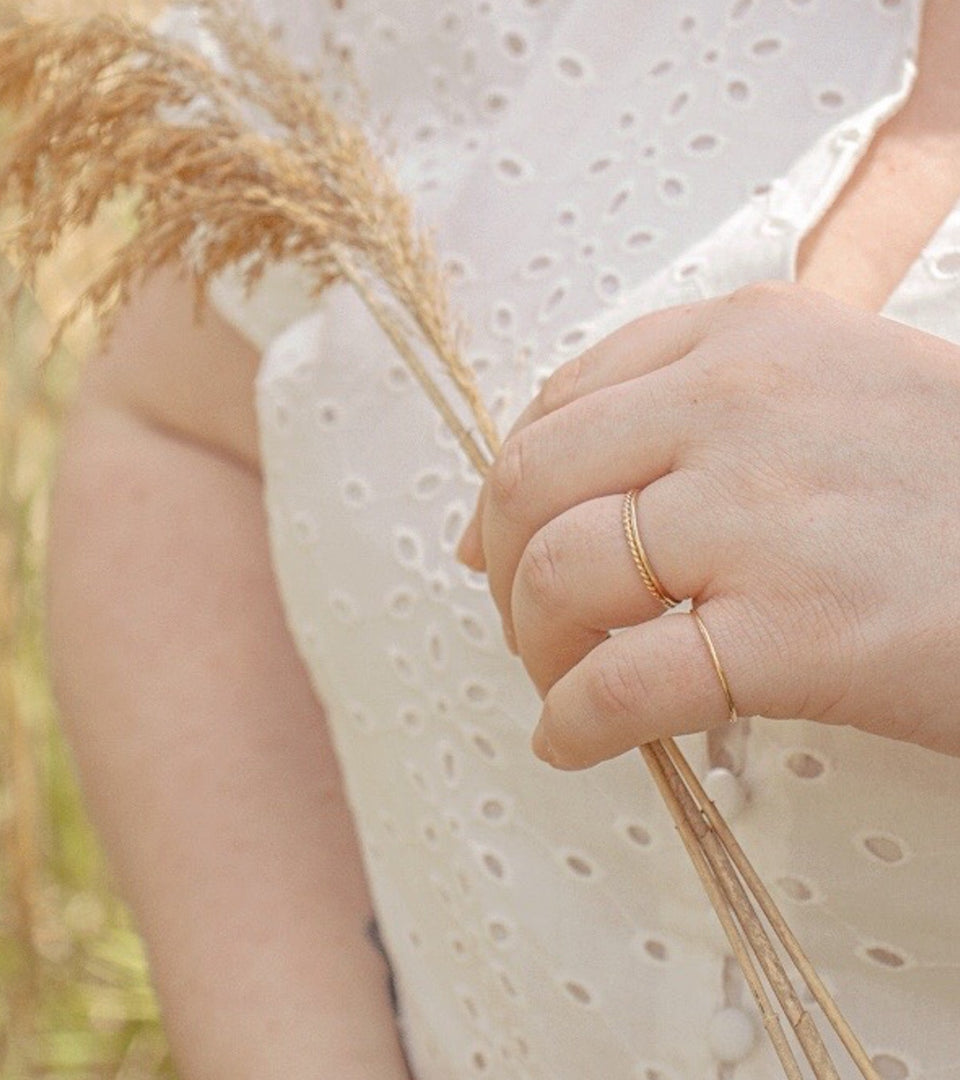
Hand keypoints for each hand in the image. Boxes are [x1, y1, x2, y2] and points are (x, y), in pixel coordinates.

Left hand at [457, 282, 959, 767]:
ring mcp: (760, 516)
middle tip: (527, 623)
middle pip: (534, 482)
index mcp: (749, 336)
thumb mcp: (843, 392)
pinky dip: (573, 723)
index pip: (563, 401)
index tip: (495, 542)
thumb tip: (583, 484)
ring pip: (556, 576)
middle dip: (505, 566)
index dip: (509, 485)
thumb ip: (715, 411)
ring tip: (562, 681)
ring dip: (535, 647)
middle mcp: (737, 405)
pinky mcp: (794, 633)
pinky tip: (573, 742)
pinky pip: (618, 685)